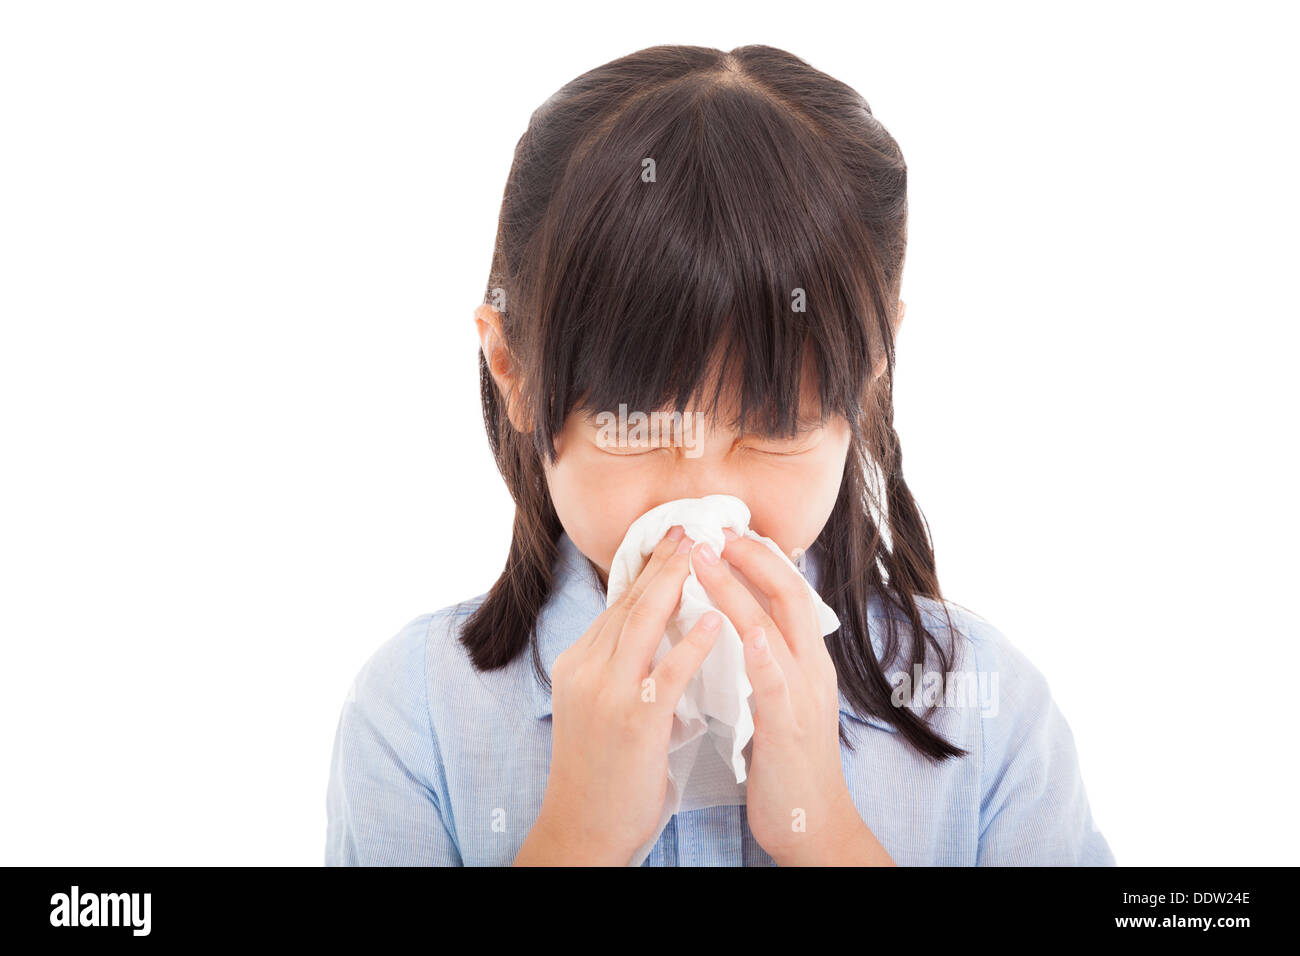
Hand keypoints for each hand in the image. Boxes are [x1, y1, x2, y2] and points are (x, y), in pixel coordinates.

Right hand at [515, 526, 722, 865]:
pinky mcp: (633, 723)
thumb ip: (621, 668)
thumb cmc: (601, 772)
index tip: (672, 538)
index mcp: (578, 664)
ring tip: (703, 551)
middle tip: (690, 526)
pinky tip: (715, 619)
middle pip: (629, 603)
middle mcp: (586, 670)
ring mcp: (606, 695)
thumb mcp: (599, 707)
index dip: (647, 567)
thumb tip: (656, 632)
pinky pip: (666, 673)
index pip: (617, 604)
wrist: (582, 829)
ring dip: (674, 583)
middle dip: (662, 561)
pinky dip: (691, 643)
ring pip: (642, 624)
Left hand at [689, 530, 895, 865]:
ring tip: (704, 557)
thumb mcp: (782, 701)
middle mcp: (811, 668)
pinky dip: (760, 653)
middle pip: (788, 593)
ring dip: (737, 587)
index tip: (727, 531)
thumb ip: (767, 664)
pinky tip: (743, 632)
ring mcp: (803, 695)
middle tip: (714, 528)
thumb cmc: (789, 766)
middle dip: (750, 556)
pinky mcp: (789, 726)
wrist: (815, 826)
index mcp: (806, 662)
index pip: (788, 593)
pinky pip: (775, 681)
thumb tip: (741, 628)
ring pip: (773, 626)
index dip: (760, 558)